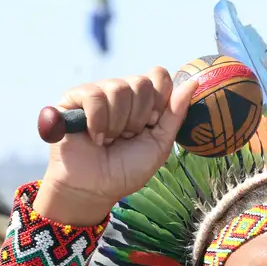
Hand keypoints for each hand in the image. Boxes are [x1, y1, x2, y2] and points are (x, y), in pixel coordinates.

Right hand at [38, 68, 196, 225]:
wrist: (93, 189)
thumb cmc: (125, 171)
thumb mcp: (159, 145)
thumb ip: (175, 114)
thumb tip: (194, 82)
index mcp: (142, 101)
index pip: (158, 76)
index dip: (159, 100)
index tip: (151, 124)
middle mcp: (120, 92)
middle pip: (141, 82)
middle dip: (138, 117)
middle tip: (127, 137)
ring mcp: (96, 94)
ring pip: (118, 88)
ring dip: (117, 124)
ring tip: (109, 140)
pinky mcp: (73, 99)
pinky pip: (94, 96)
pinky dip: (98, 122)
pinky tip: (94, 138)